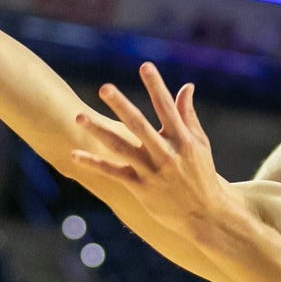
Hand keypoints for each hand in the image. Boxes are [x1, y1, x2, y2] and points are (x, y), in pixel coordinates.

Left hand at [69, 63, 236, 230]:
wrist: (205, 216)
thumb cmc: (202, 176)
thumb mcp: (200, 145)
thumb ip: (189, 115)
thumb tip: (187, 86)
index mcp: (183, 140)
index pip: (167, 108)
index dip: (156, 86)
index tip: (145, 65)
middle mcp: (167, 154)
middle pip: (140, 126)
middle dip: (122, 106)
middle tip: (105, 88)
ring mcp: (153, 172)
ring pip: (121, 148)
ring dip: (99, 132)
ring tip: (79, 117)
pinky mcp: (141, 188)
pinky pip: (114, 173)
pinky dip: (94, 164)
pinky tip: (74, 155)